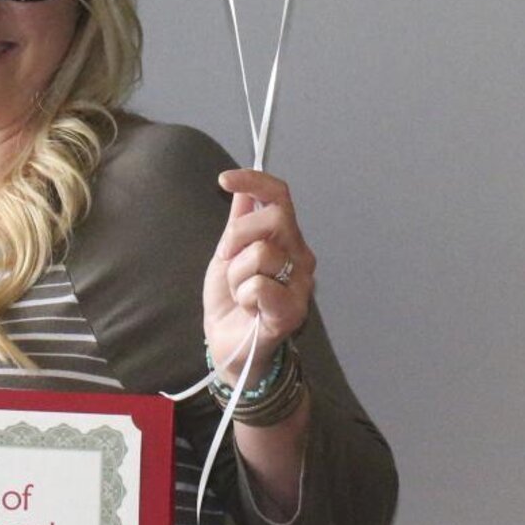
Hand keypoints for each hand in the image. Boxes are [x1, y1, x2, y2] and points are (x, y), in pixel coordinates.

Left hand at [203, 169, 315, 383]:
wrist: (228, 344)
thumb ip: (238, 221)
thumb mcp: (228, 253)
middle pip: (273, 217)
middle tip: (228, 257)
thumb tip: (241, 189)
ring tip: (241, 292)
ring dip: (237, 274)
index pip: (279, 196)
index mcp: (285, 239)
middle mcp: (300, 256)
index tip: (224, 180)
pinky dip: (243, 295)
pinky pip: (260, 285)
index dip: (254, 181)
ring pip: (262, 253)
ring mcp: (300, 284)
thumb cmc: (231, 299)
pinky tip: (249, 308)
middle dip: (238, 234)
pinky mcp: (293, 311)